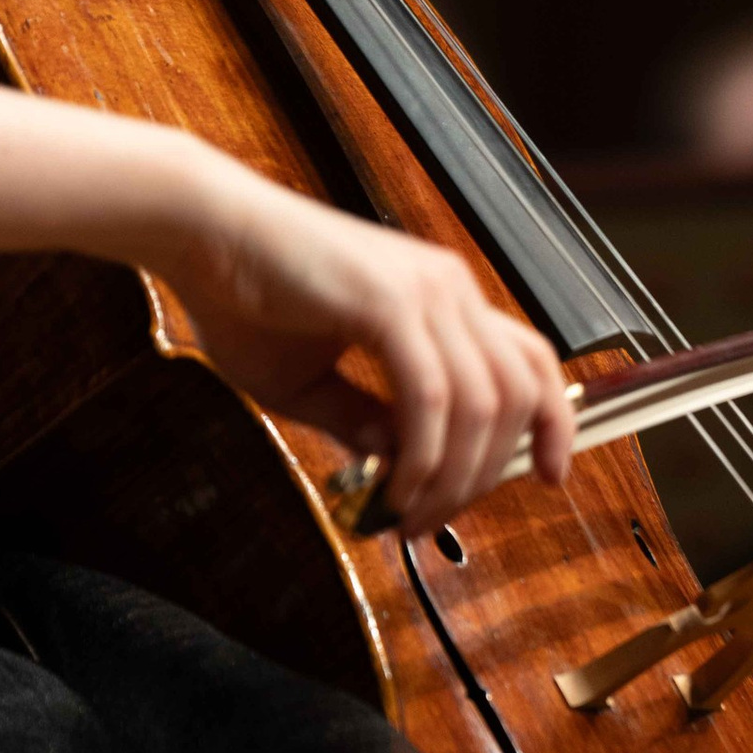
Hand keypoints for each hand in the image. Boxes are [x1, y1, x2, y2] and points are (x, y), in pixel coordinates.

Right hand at [154, 166, 574, 535]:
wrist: (199, 234)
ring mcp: (424, 291)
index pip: (529, 359)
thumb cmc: (243, 297)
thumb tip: (401, 464)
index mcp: (439, 296)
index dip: (554, 421)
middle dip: (486, 475)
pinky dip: (421, 456)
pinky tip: (393, 487)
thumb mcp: (311, 381)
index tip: (550, 475)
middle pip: (518, 395)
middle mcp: (446, 288)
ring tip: (409, 513)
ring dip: (452, 477)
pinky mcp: (389, 302)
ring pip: (482, 405)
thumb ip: (361, 420)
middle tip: (434, 518)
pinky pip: (431, 398)